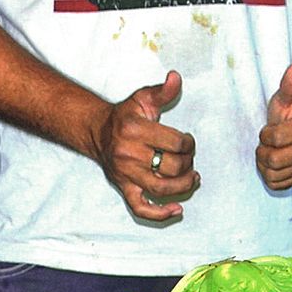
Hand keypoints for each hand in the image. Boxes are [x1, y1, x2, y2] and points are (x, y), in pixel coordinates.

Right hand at [93, 71, 198, 221]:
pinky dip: (159, 214)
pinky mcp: (123, 187)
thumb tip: (175, 77)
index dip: (189, 143)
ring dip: (183, 186)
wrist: (98, 132)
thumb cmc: (125, 115)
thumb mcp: (143, 99)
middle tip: (189, 157)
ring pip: (162, 189)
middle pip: (172, 167)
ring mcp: (126, 173)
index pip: (176, 143)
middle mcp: (128, 154)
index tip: (188, 141)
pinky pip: (140, 208)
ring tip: (193, 178)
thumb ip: (162, 91)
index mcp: (135, 130)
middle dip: (188, 163)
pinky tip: (177, 210)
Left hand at [256, 62, 291, 190]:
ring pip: (273, 175)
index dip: (265, 135)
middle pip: (273, 160)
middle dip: (262, 152)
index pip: (275, 139)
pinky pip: (278, 185)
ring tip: (269, 152)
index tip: (269, 129)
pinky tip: (275, 164)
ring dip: (264, 165)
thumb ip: (290, 84)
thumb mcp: (287, 97)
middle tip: (265, 144)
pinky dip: (270, 176)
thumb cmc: (291, 111)